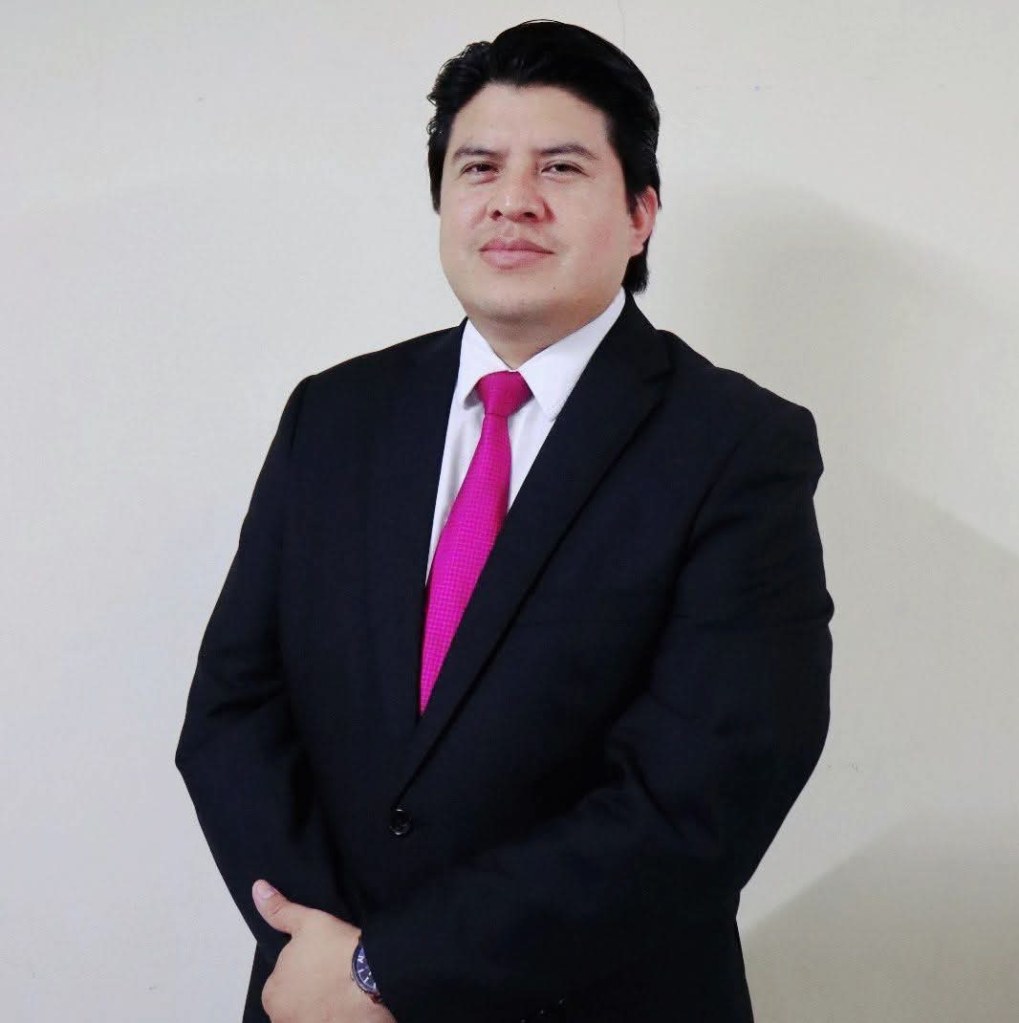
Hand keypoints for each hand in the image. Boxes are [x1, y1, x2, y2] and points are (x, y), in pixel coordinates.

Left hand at [253, 880, 395, 1022]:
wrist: (372, 979)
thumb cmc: (339, 954)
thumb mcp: (308, 922)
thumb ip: (280, 910)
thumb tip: (258, 889)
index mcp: (271, 992)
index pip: (283, 979)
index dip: (304, 967)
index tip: (323, 960)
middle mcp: (281, 1018)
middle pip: (295, 999)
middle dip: (310, 989)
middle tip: (334, 973)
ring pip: (310, 1013)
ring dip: (322, 1005)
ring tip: (344, 989)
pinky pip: (327, 1019)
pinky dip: (333, 1015)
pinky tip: (348, 1005)